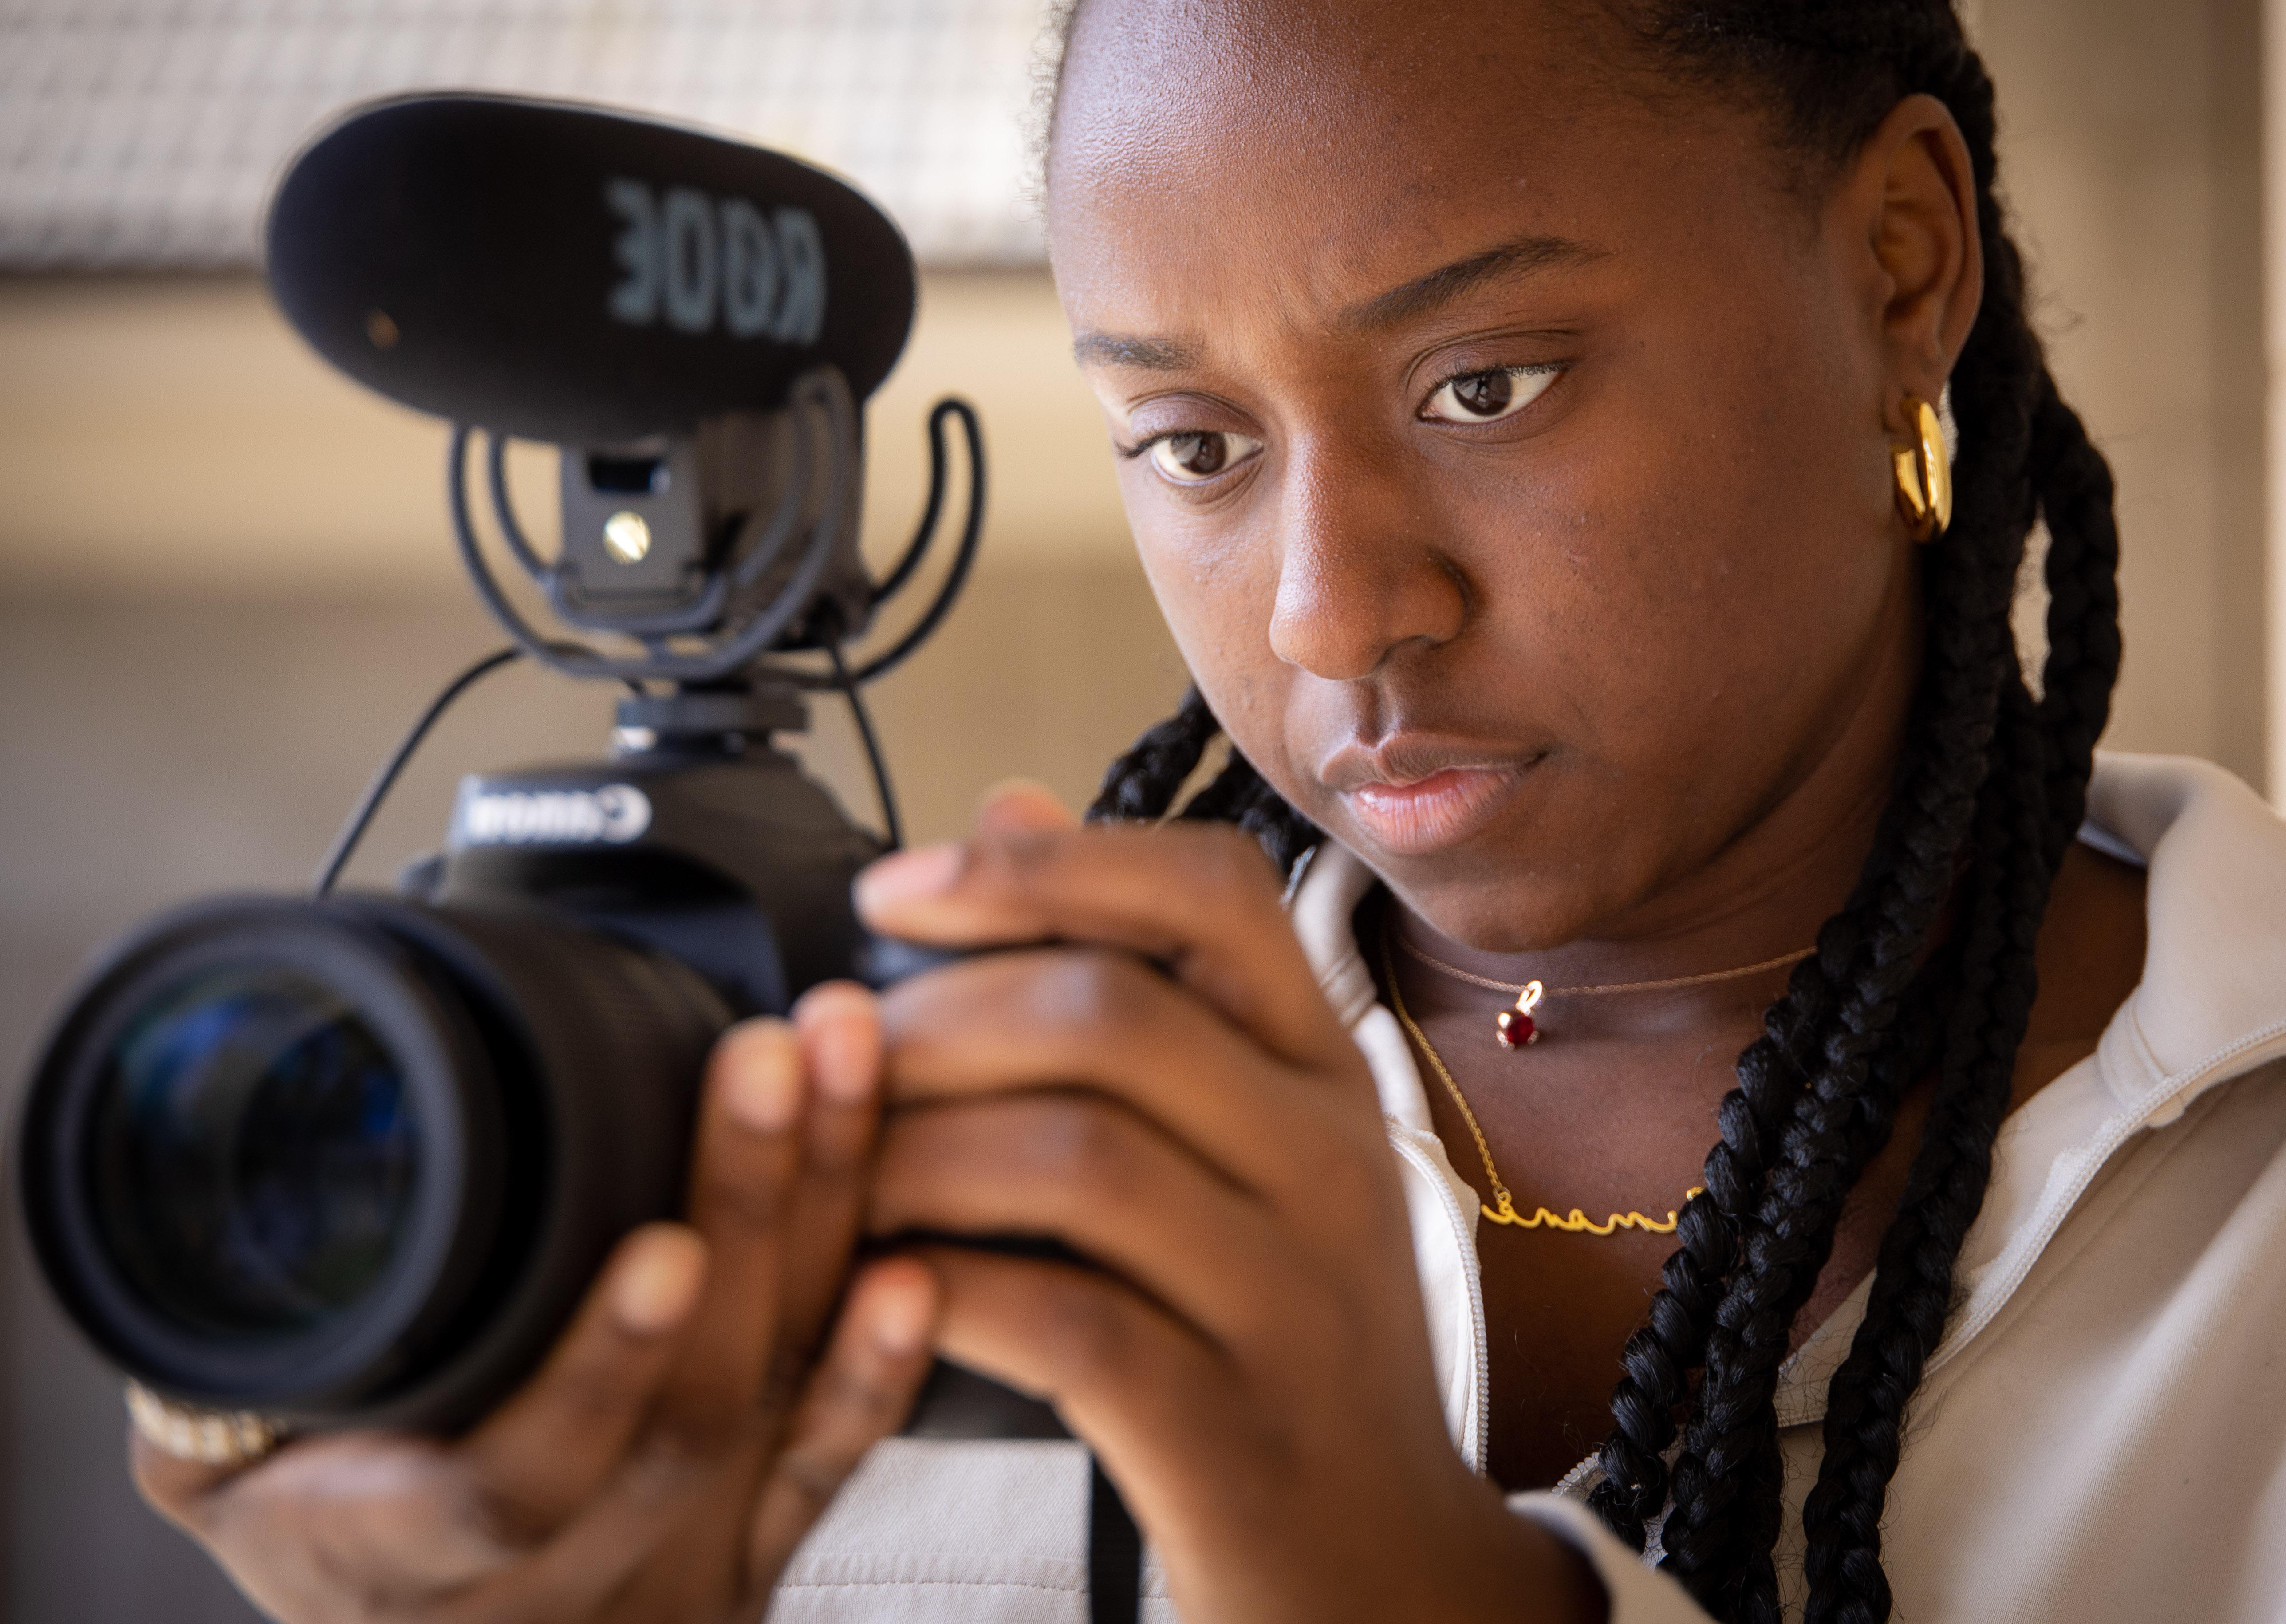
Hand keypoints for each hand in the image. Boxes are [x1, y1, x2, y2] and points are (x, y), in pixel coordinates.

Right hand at [134, 992, 934, 1623]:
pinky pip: (834, 1463)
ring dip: (823, 1219)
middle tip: (776, 1052)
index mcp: (418, 1556)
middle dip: (746, 1204)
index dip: (602, 1366)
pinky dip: (885, 1363)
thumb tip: (204, 1237)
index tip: (659, 1242)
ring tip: (849, 1069)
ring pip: (778, 1399)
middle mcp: (570, 1576)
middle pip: (693, 1404)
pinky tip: (918, 1261)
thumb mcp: (225, 1474)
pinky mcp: (756, 1555)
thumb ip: (221, 1373)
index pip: (524, 1478)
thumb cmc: (322, 1542)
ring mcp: (681, 1567)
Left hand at [856, 787, 1602, 1623]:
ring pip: (1075, 1157)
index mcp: (1327, 1073)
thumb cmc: (1284, 1338)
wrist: (1388, 1570)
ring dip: (915, 1155)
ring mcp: (1291, 1298)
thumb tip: (1014, 803)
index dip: (1039, 865)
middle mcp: (1330, 1162)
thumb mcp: (1250, 1148)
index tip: (895, 893)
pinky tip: (884, 1294)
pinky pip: (1064, 1321)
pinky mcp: (1229, 1429)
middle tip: (832, 1062)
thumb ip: (1140, 981)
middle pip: (1111, 1015)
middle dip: (932, 1020)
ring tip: (837, 1178)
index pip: (1209, 893)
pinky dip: (946, 1295)